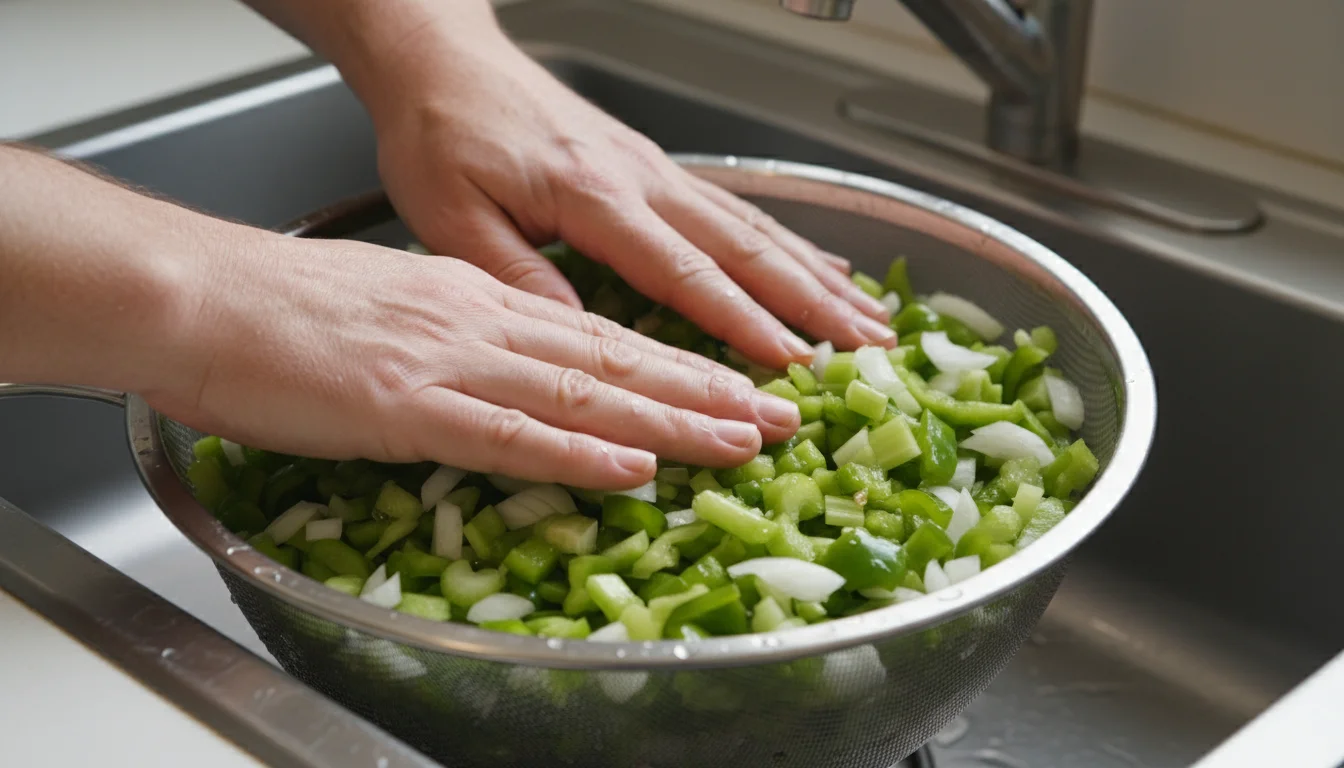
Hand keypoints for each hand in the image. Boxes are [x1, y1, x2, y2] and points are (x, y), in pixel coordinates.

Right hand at [0, 148, 799, 488]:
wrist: (197, 297)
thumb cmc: (278, 310)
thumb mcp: (393, 307)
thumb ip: (459, 336)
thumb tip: (507, 368)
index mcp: (476, 299)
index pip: (598, 334)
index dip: (675, 363)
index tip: (736, 385)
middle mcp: (480, 322)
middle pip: (614, 360)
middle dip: (704, 390)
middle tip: (778, 415)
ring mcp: (448, 362)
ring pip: (582, 394)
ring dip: (669, 420)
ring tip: (741, 440)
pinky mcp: (407, 405)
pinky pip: (508, 435)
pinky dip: (577, 454)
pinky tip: (632, 468)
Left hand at [358, 15, 896, 368]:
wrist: (442, 59)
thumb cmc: (441, 135)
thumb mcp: (452, 219)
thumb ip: (519, 279)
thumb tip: (579, 341)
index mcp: (594, 197)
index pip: (685, 272)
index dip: (744, 322)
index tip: (794, 362)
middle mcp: (640, 179)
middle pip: (744, 247)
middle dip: (812, 301)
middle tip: (868, 345)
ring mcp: (654, 170)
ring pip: (753, 227)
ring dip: (815, 273)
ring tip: (869, 314)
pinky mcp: (652, 168)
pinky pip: (734, 209)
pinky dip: (788, 242)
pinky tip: (821, 265)